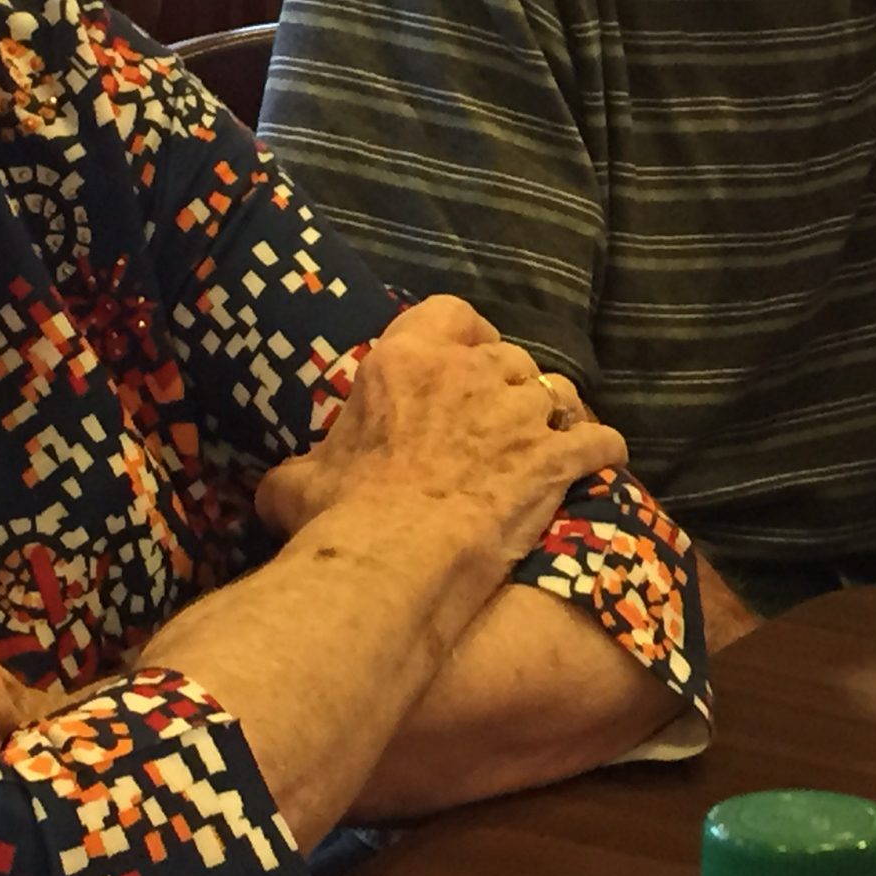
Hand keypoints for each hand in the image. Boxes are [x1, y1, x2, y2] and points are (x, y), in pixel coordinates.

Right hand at [255, 296, 626, 565]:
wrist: (393, 563)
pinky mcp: (557, 458)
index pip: (450, 313)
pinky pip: (599, 440)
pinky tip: (600, 466)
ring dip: (554, 415)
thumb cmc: (339, 520)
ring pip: (557, 392)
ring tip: (547, 445)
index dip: (464, 335)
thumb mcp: (295, 486)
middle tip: (497, 424)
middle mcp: (468, 373)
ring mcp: (518, 413)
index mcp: (405, 362)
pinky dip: (601, 451)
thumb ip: (296, 472)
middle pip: (507, 356)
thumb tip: (274, 489)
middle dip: (507, 386)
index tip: (463, 360)